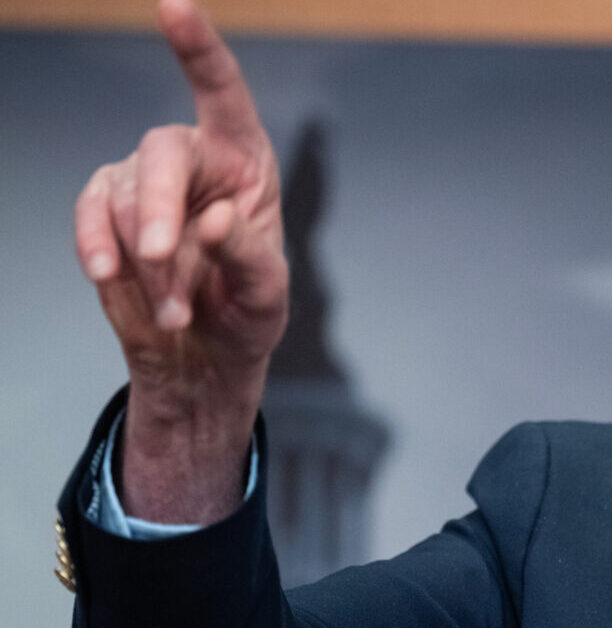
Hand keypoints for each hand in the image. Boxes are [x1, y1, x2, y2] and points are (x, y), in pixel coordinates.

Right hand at [74, 0, 287, 522]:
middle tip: (166, 259)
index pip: (223, 94)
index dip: (199, 50)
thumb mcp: (267, 299)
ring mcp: (143, 182)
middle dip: (159, 208)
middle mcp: (194, 161)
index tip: (174, 7)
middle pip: (162, 154)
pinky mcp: (107, 212)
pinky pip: (92, 217)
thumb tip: (217, 220)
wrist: (200, 358)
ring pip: (127, 201)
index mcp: (246, 163)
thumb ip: (250, 258)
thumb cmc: (246, 317)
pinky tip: (108, 278)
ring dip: (147, 262)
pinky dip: (99, 249)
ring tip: (176, 313)